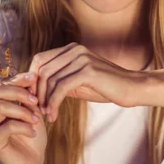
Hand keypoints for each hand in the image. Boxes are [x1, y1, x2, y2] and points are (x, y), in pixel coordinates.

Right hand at [0, 72, 47, 163]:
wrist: (33, 162)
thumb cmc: (32, 135)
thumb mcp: (33, 110)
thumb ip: (29, 95)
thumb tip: (32, 75)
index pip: (0, 84)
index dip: (17, 79)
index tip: (35, 77)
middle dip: (18, 92)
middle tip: (36, 100)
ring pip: (1, 107)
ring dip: (23, 111)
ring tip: (36, 120)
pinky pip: (7, 126)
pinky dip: (24, 127)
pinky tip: (33, 133)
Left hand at [29, 43, 143, 121]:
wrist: (131, 88)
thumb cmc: (106, 87)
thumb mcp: (78, 82)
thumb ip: (59, 80)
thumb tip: (35, 88)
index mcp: (71, 49)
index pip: (40, 59)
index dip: (31, 79)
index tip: (32, 98)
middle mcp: (75, 50)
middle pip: (42, 69)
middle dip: (36, 92)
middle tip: (38, 110)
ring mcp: (81, 59)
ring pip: (50, 80)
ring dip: (45, 101)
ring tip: (47, 115)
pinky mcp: (87, 71)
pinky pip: (61, 88)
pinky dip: (54, 103)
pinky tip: (54, 115)